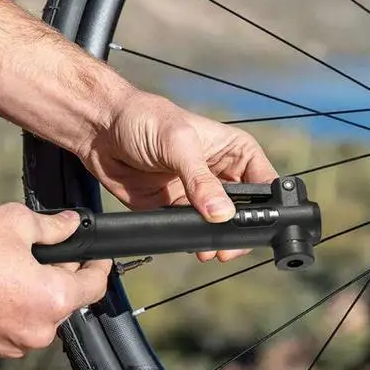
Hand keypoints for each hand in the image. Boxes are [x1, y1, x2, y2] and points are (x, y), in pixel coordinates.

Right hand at [0, 204, 109, 357]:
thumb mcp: (16, 223)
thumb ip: (53, 228)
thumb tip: (71, 224)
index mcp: (53, 300)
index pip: (95, 286)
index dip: (98, 264)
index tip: (97, 254)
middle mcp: (37, 331)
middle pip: (64, 301)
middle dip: (59, 275)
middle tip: (43, 248)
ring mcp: (9, 345)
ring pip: (35, 314)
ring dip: (31, 292)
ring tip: (8, 263)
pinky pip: (9, 325)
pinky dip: (7, 306)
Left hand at [82, 91, 277, 261]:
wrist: (100, 130)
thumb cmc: (143, 118)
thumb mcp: (177, 143)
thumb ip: (200, 179)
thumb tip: (221, 213)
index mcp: (234, 151)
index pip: (266, 182)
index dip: (269, 204)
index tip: (260, 223)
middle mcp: (220, 173)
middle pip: (245, 211)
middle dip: (241, 229)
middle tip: (230, 246)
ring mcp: (198, 193)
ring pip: (219, 225)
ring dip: (218, 240)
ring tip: (211, 250)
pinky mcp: (175, 208)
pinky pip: (192, 231)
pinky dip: (195, 241)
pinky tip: (193, 246)